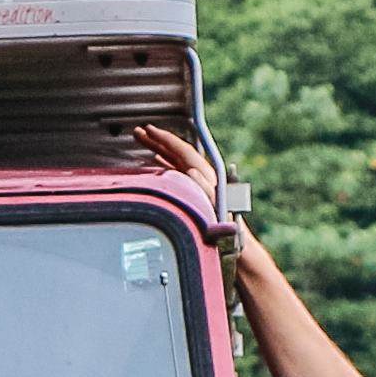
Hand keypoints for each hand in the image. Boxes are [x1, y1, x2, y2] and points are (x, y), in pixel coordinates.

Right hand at [132, 124, 259, 261]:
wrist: (234, 245)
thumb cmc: (226, 230)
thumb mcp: (216, 208)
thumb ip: (205, 189)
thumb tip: (191, 171)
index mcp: (207, 177)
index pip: (183, 151)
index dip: (165, 139)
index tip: (150, 130)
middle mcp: (203, 178)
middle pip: (177, 153)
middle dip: (158, 141)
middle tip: (140, 132)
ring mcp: (198, 185)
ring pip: (175, 162)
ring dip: (158, 151)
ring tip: (143, 143)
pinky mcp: (195, 194)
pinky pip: (175, 174)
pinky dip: (163, 166)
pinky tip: (155, 165)